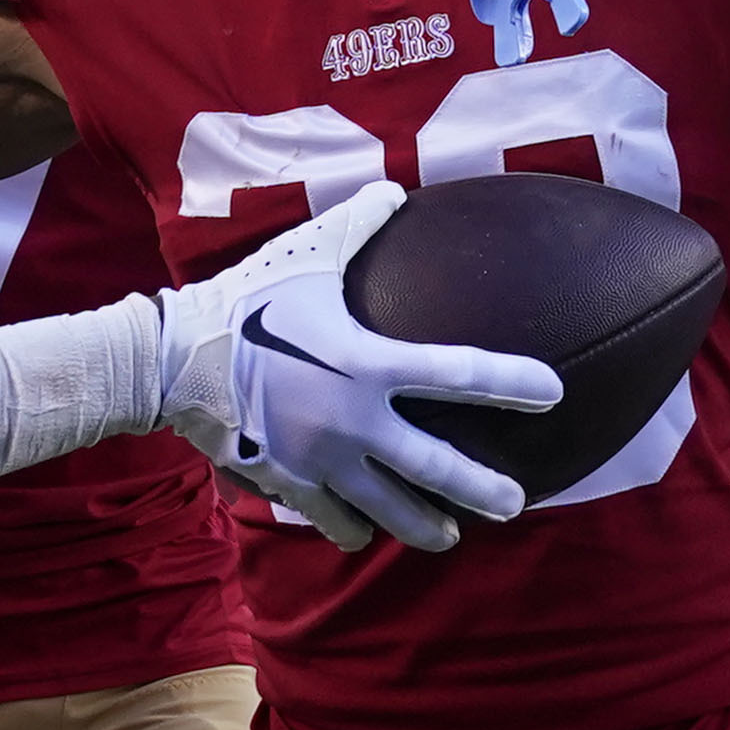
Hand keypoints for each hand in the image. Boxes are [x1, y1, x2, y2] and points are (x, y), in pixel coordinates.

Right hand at [154, 183, 561, 552]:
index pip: (459, 372)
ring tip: (448, 537)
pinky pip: (331, 516)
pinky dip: (350, 527)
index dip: (512, 383)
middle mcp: (354, 420)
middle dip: (480, 490)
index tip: (553, 393)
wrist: (175, 358)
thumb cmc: (248, 301)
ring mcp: (322, 459)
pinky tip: (363, 532)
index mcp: (369, 363)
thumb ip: (357, 226)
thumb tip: (395, 191)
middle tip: (514, 505)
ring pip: (387, 508)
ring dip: (422, 526)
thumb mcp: (307, 255)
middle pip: (434, 467)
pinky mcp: (289, 482)